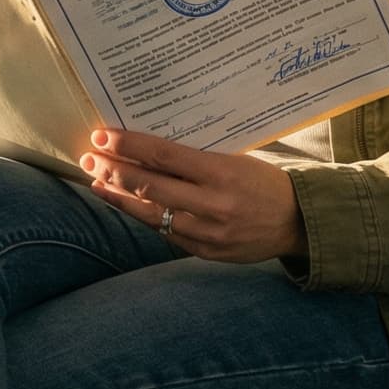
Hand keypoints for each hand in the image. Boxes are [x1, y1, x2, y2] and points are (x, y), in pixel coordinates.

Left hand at [79, 128, 305, 263]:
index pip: (163, 156)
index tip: (102, 136)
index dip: (128, 146)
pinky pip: (165, 232)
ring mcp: (208, 232)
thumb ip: (195, 158)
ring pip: (150, 214)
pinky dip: (142, 216)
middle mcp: (213, 204)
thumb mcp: (236, 159)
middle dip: (113, 171)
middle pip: (150, 186)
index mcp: (222, 173)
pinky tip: (125, 204)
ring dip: (119, 197)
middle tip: (89, 158)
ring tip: (96, 182)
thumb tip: (147, 147)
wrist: (299, 222)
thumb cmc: (265, 182)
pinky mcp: (205, 252)